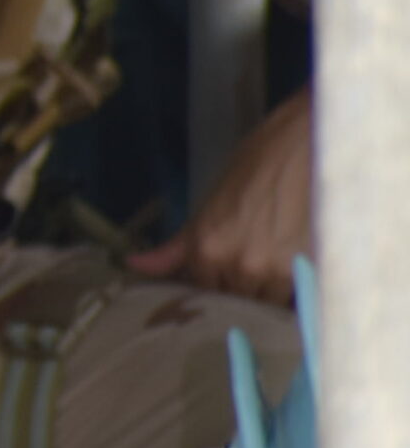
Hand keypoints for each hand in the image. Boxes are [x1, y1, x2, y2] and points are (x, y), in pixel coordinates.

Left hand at [126, 88, 312, 304]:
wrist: (308, 145)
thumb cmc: (256, 166)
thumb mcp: (209, 203)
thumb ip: (176, 246)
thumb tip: (134, 266)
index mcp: (206, 248)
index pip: (201, 290)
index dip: (211, 284)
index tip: (220, 276)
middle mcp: (238, 266)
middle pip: (235, 300)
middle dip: (239, 288)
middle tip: (251, 265)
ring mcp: (276, 272)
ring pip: (267, 302)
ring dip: (269, 290)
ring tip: (276, 261)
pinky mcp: (312, 272)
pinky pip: (298, 299)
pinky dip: (295, 289)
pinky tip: (296, 266)